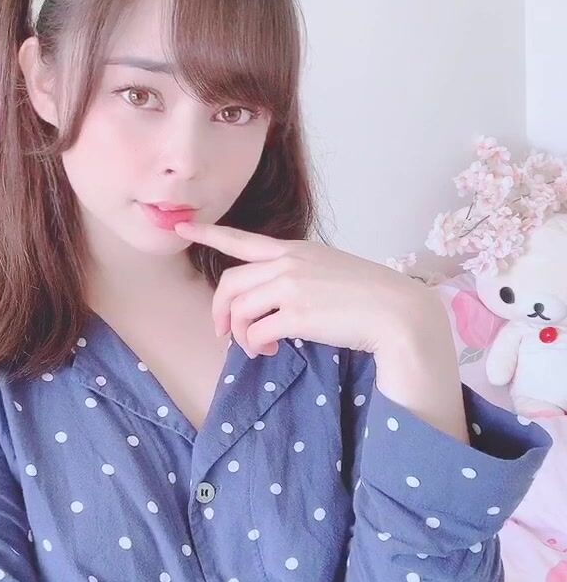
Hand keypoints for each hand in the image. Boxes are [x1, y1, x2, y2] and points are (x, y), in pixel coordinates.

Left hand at [172, 220, 427, 359]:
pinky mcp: (296, 314)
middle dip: (219, 311)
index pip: (243, 240)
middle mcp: (288, 264)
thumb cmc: (370, 297)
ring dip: (241, 335)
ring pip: (239, 310)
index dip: (209, 234)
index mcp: (295, 250)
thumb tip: (275, 303)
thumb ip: (299, 276)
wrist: (397, 312)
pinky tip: (269, 353)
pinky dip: (256, 346)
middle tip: (223, 332)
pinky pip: (256, 333)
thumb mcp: (331, 271)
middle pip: (230, 283)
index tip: (184, 228)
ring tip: (257, 349)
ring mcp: (291, 287)